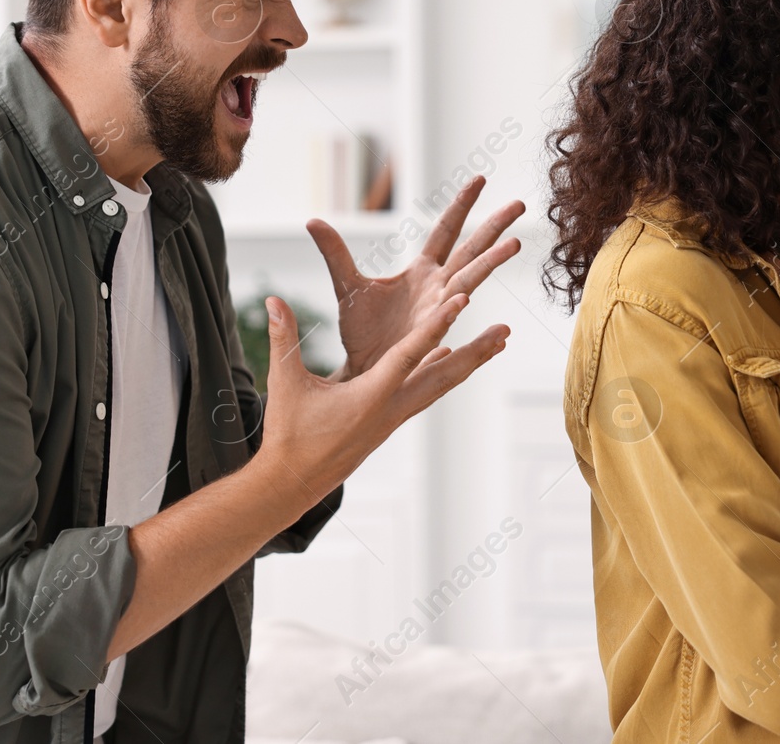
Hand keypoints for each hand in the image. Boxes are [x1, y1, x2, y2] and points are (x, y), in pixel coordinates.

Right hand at [256, 292, 508, 501]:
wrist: (292, 481)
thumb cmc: (289, 434)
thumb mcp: (285, 383)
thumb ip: (283, 338)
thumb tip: (273, 299)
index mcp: (372, 396)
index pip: (410, 354)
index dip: (436, 326)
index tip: (462, 302)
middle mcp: (392, 408)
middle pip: (445, 376)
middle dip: (476, 353)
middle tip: (506, 332)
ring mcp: (393, 418)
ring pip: (440, 386)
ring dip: (468, 363)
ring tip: (494, 345)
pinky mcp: (388, 423)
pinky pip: (425, 393)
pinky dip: (442, 374)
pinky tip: (449, 359)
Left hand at [306, 174, 523, 379]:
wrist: (360, 370)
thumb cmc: (360, 332)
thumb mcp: (346, 286)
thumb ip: (335, 253)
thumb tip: (312, 221)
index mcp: (422, 272)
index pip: (446, 230)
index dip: (462, 205)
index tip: (480, 180)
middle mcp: (438, 287)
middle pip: (471, 249)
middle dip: (493, 227)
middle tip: (518, 205)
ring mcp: (441, 309)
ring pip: (471, 279)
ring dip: (492, 262)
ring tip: (514, 244)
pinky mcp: (433, 332)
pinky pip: (451, 314)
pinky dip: (462, 305)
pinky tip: (471, 298)